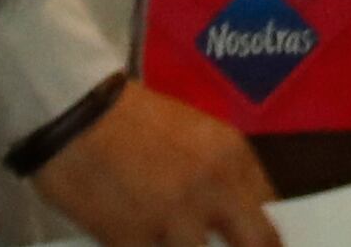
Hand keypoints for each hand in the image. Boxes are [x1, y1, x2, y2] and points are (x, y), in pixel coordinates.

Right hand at [33, 84, 280, 246]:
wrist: (77, 117)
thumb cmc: (134, 121)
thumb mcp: (200, 135)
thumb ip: (224, 174)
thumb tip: (237, 216)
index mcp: (234, 158)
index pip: (273, 212)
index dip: (266, 238)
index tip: (257, 246)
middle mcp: (215, 189)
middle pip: (258, 243)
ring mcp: (174, 218)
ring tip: (179, 241)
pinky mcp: (131, 239)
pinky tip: (150, 244)